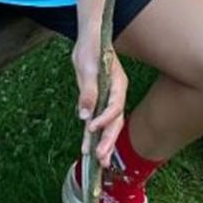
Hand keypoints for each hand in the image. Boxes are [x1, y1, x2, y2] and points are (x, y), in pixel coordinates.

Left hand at [72, 37, 127, 166]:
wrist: (89, 39)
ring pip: (110, 125)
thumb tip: (84, 116)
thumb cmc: (90, 49)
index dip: (105, 119)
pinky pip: (99, 122)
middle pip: (116, 121)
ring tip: (99, 163)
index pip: (115, 106)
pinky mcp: (100, 102)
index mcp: (118, 83)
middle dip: (109, 140)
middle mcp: (117, 94)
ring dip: (104, 143)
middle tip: (101, 159)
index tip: (91, 128)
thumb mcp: (86, 68)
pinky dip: (94, 136)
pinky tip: (88, 150)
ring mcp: (109, 99)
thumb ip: (88, 91)